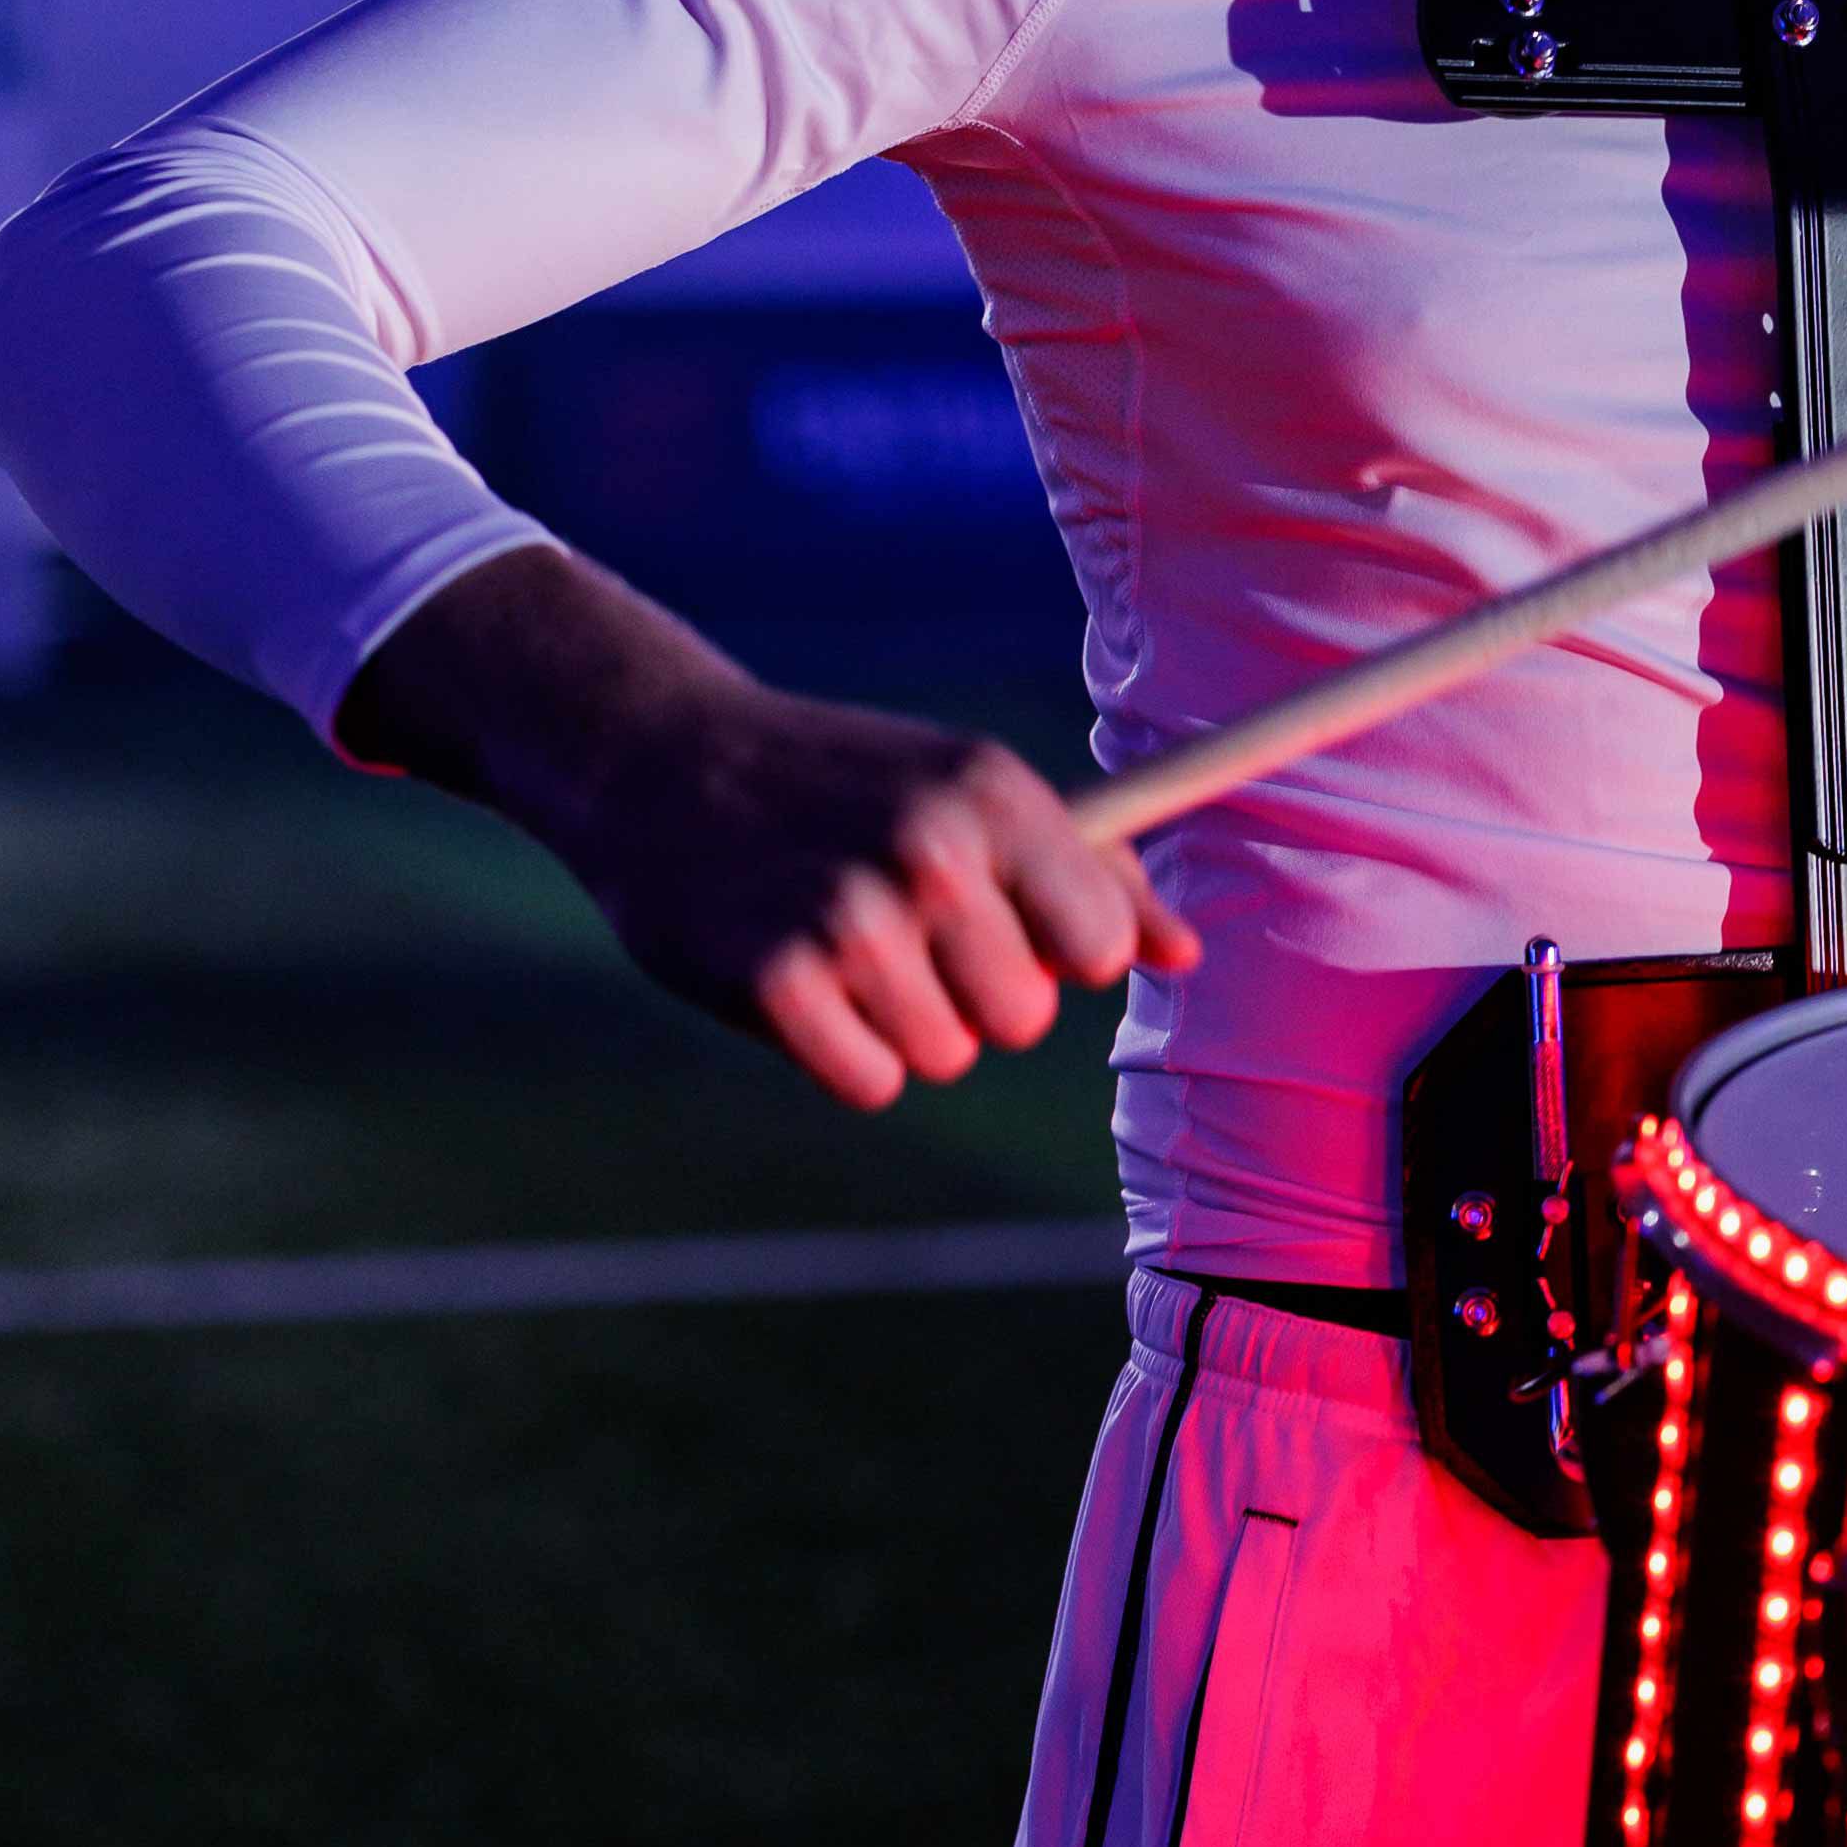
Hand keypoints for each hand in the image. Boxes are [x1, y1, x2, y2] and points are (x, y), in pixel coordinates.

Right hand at [338, 547, 1194, 1108]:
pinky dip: (839, 1054)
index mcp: (998, 795)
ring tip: (843, 943)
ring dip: (901, 1022)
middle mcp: (936, 851)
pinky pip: (871, 1083)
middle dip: (974, 993)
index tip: (1007, 925)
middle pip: (1027, 1018)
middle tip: (904, 932)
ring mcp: (854, 916)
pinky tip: (797, 978)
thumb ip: (1090, 873)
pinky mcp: (776, 979)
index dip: (1058, 954)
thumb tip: (1184, 954)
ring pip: (947, 1056)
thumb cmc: (846, 785)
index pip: (1102, 947)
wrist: (662, 762)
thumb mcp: (973, 793)